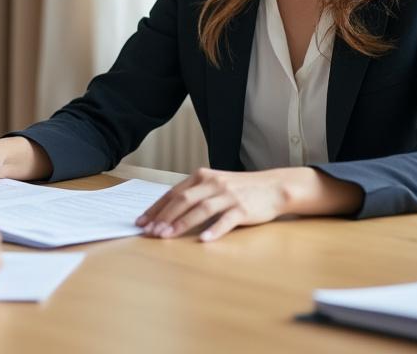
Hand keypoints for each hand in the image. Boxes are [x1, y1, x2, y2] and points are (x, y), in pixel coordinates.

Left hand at [137, 167, 362, 240]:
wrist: (274, 187)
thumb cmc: (241, 189)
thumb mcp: (215, 185)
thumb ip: (194, 194)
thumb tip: (166, 212)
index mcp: (203, 176)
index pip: (174, 193)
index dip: (156, 208)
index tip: (142, 222)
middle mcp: (213, 183)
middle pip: (183, 200)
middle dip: (164, 217)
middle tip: (150, 232)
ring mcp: (228, 196)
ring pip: (201, 209)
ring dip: (181, 224)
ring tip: (166, 236)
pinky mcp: (242, 208)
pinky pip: (226, 220)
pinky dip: (214, 230)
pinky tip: (203, 240)